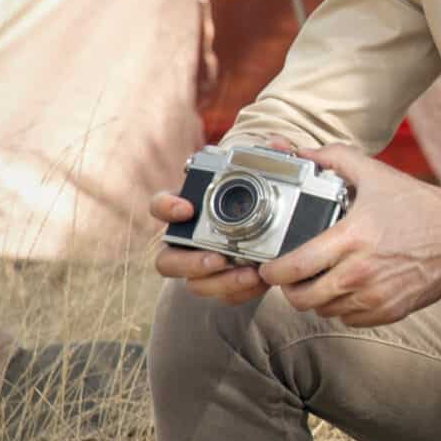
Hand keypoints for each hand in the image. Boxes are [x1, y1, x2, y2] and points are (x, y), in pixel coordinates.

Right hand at [147, 137, 295, 304]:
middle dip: (190, 263)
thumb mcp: (270, 177)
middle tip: (218, 258)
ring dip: (220, 283)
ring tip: (249, 274)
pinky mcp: (222, 284)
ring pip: (194, 284)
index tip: (185, 208)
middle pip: (166, 260)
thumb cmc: (263, 198)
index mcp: (190, 209)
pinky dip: (241, 292)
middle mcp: (187, 241)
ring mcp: (202, 266)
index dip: (166, 207)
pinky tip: (261, 282)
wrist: (281, 228)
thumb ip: (273, 159)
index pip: (160, 206)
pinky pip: (222, 296)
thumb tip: (277, 144)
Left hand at [255, 145, 440, 327]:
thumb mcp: (376, 174)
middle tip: (293, 275)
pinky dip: (343, 307)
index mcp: (351, 238)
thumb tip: (297, 151)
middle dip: (290, 288)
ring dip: (317, 298)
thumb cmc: (421, 206)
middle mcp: (360, 272)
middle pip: (302, 298)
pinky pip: (349, 319)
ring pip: (323, 311)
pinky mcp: (389, 311)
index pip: (293, 267)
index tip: (270, 266)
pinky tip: (349, 288)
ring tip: (322, 279)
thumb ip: (333, 159)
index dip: (272, 271)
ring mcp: (375, 296)